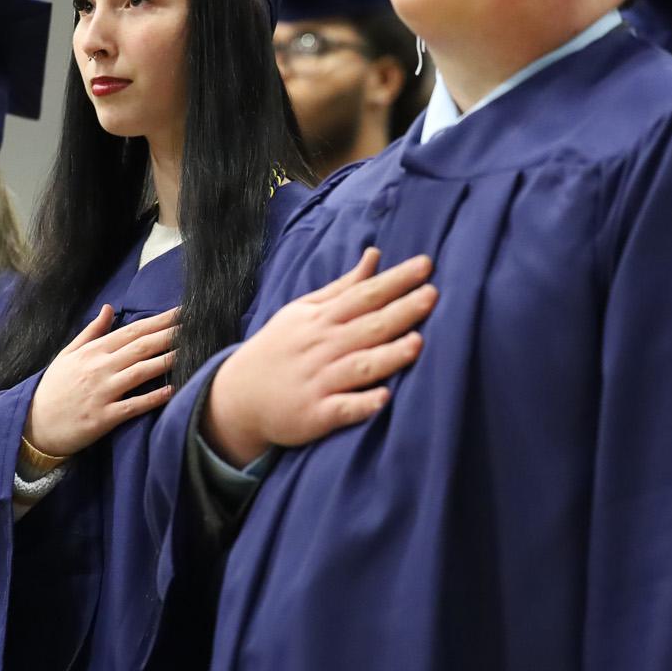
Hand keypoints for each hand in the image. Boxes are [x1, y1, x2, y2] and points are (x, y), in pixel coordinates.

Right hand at [23, 305, 178, 458]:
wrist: (34, 425)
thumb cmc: (53, 389)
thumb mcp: (67, 355)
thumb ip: (91, 332)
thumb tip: (110, 308)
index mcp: (93, 351)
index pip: (132, 330)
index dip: (159, 320)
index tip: (182, 311)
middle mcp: (99, 368)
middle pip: (141, 346)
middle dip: (170, 334)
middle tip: (196, 324)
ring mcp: (101, 392)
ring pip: (140, 372)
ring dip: (166, 360)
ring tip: (191, 351)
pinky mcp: (103, 417)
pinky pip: (133, 406)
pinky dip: (152, 398)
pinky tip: (172, 391)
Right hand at [204, 250, 435, 465]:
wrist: (239, 397)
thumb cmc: (279, 349)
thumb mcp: (303, 311)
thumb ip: (343, 287)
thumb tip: (375, 255)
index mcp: (321, 319)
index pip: (363, 295)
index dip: (395, 280)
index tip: (426, 265)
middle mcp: (321, 347)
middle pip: (368, 326)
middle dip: (401, 311)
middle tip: (433, 295)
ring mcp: (318, 381)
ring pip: (359, 366)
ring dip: (388, 355)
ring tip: (418, 343)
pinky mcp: (315, 414)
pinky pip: (342, 409)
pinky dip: (362, 404)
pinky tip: (384, 398)